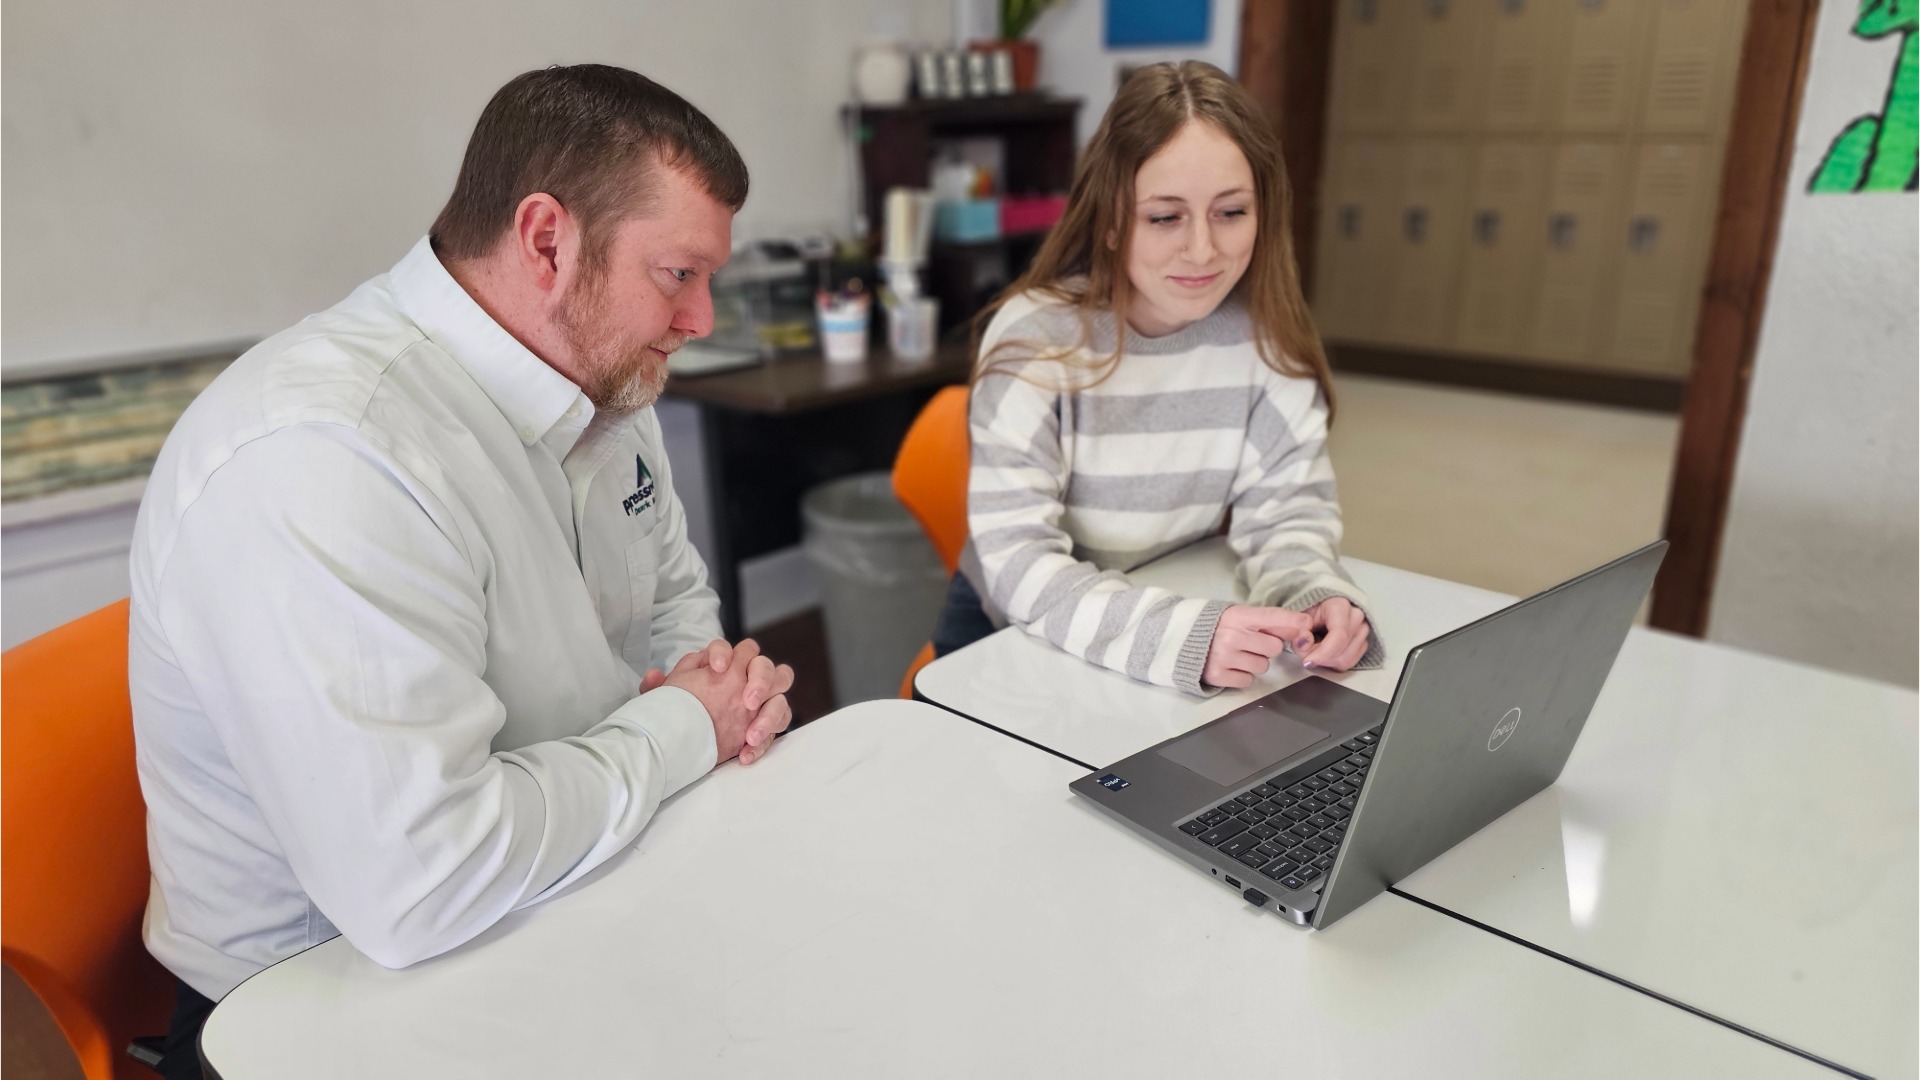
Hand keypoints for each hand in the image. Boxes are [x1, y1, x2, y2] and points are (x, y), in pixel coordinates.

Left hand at [657, 638, 794, 765]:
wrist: (681, 738)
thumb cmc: (677, 710)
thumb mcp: (666, 698)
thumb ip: (658, 686)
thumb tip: (653, 676)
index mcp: (728, 666)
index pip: (735, 648)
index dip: (729, 653)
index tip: (717, 668)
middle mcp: (747, 682)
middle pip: (768, 667)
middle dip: (762, 681)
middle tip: (747, 701)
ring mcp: (760, 705)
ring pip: (781, 699)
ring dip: (770, 716)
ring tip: (750, 736)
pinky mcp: (764, 727)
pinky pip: (776, 731)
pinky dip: (763, 743)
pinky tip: (744, 754)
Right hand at [1203, 606, 1315, 689]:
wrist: (1182, 640)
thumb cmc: (1218, 627)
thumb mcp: (1240, 617)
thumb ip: (1269, 622)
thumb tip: (1302, 627)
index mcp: (1237, 616)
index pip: (1271, 617)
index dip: (1291, 621)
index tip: (1306, 624)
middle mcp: (1231, 636)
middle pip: (1273, 647)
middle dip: (1267, 647)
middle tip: (1251, 644)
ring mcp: (1224, 657)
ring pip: (1263, 666)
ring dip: (1255, 662)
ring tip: (1238, 654)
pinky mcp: (1218, 675)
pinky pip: (1247, 681)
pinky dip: (1242, 675)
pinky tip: (1231, 665)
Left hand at [1297, 597, 1370, 671]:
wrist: (1318, 609)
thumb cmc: (1308, 612)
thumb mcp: (1297, 616)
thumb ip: (1296, 627)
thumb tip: (1303, 640)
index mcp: (1340, 606)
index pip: (1339, 635)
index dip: (1322, 653)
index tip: (1307, 661)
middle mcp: (1356, 617)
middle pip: (1342, 651)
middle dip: (1320, 658)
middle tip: (1304, 653)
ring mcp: (1362, 630)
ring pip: (1346, 660)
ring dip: (1325, 662)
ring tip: (1312, 652)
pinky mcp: (1363, 642)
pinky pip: (1349, 663)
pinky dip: (1333, 663)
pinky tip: (1322, 654)